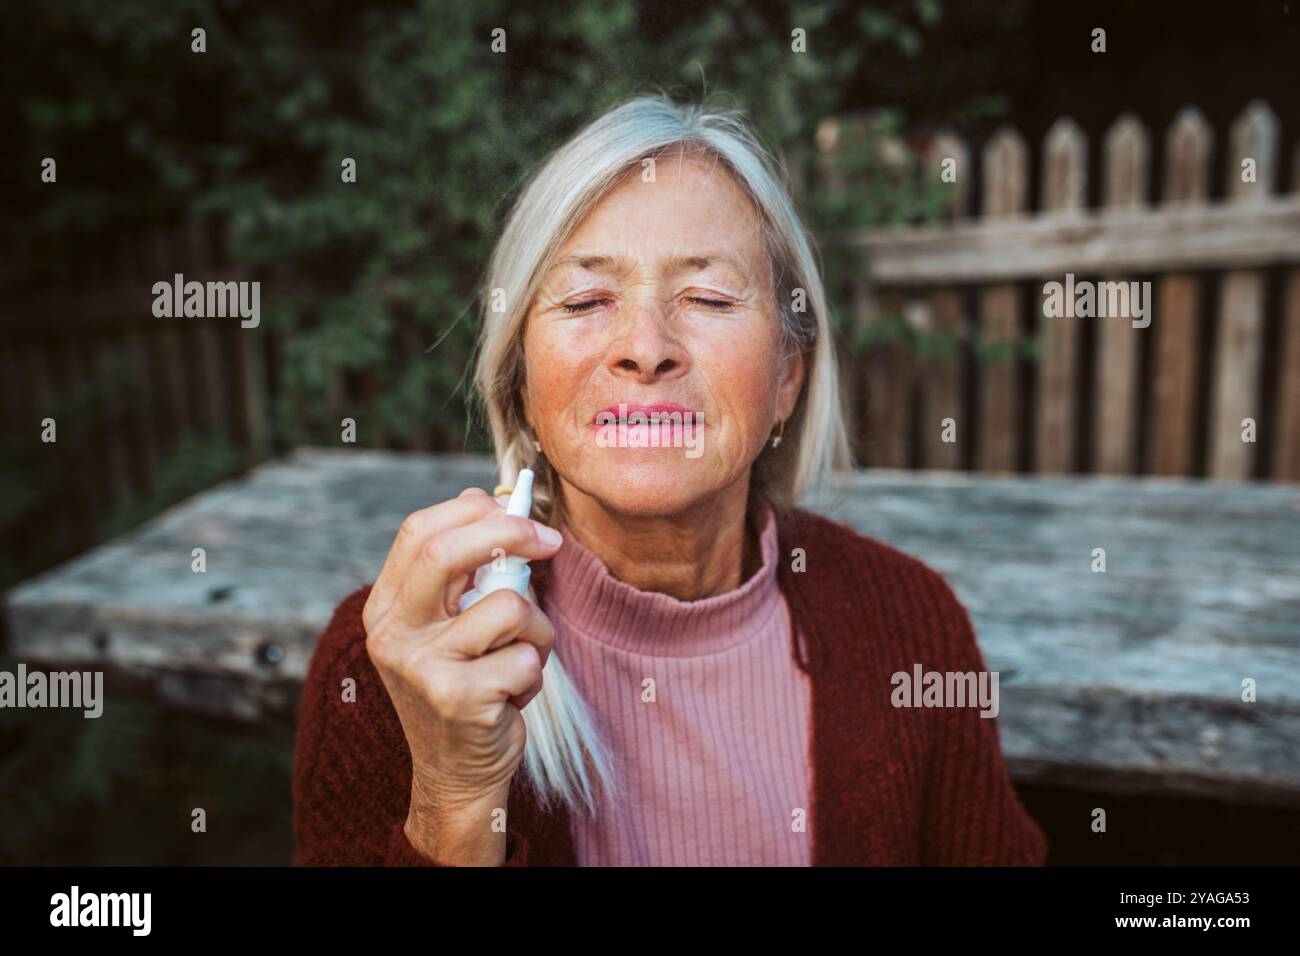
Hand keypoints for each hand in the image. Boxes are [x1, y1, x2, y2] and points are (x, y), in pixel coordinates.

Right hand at [362, 487, 562, 862]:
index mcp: (386, 609)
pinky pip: (526, 656)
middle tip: (551, 541)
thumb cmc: (465, 689)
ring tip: (520, 658)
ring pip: (507, 605)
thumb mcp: (451, 626)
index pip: (418, 531)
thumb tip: (482, 497)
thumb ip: (461, 571)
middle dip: (511, 533)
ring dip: (536, 629)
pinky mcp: (456, 697)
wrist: (456, 776)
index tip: (518, 511)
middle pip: (447, 551)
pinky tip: (512, 696)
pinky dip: (535, 673)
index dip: (474, 511)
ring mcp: (420, 667)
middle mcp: (392, 635)